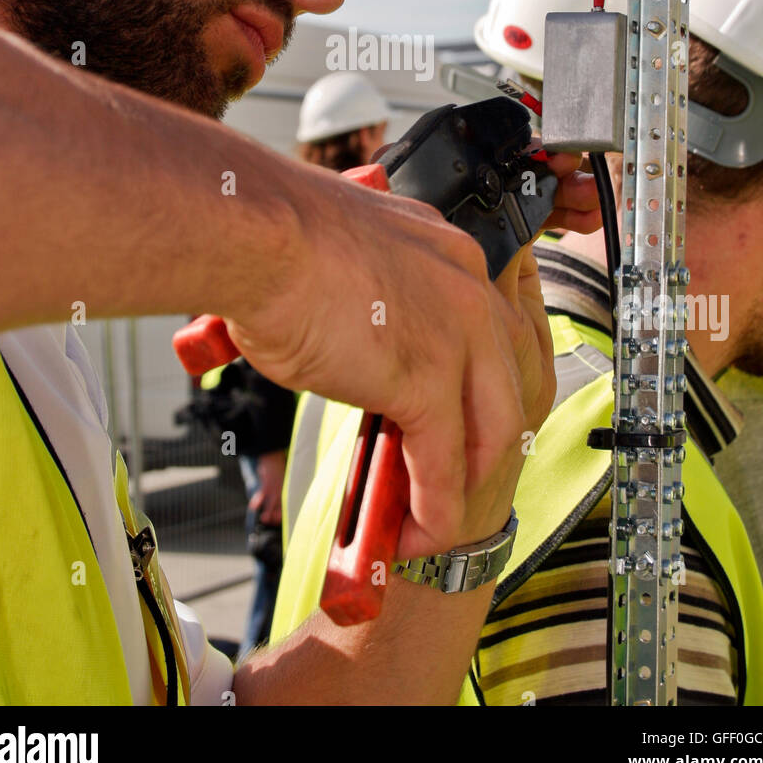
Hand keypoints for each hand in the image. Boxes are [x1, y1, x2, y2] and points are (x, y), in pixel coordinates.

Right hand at [216, 151, 600, 559]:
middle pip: (508, 382)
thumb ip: (369, 291)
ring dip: (466, 486)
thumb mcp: (345, 254)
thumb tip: (345, 327)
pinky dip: (434, 508)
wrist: (254, 233)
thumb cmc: (271, 235)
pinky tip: (415, 529)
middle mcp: (468, 287)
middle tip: (452, 477)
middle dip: (483, 442)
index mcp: (447, 252)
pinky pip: (444, 464)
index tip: (452, 419)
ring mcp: (457, 334)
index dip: (476, 385)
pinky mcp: (428, 380)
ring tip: (432, 518)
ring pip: (493, 430)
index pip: (490, 330)